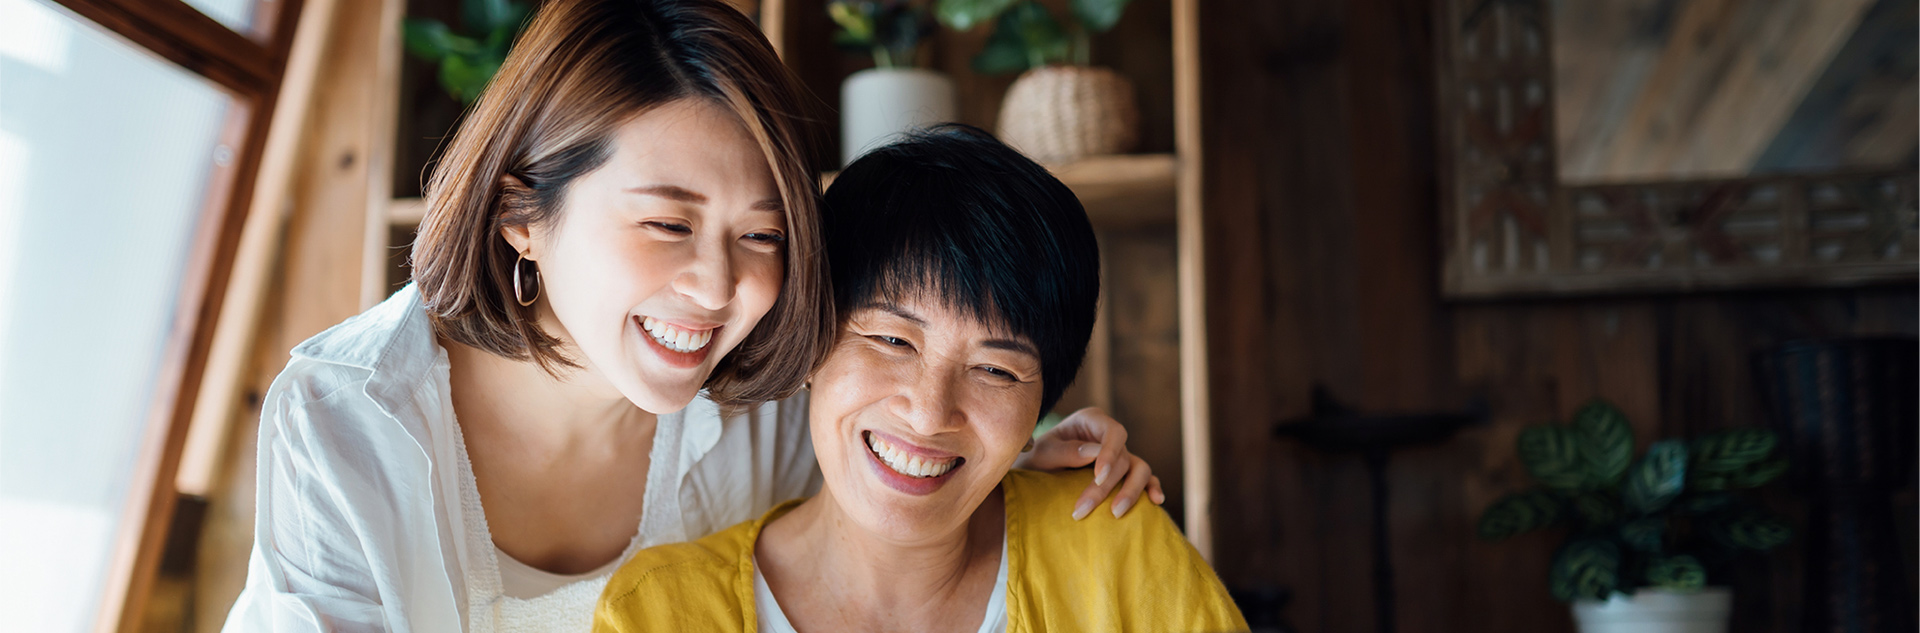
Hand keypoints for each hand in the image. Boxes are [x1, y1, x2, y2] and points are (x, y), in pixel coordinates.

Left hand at [1017, 407, 1165, 519]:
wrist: (1034, 474)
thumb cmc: (1036, 459)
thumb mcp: (1042, 453)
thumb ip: (1065, 451)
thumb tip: (1095, 453)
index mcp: (1091, 421)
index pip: (1113, 432)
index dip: (1111, 453)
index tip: (1098, 477)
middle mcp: (1109, 437)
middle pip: (1123, 458)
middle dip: (1106, 486)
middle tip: (1083, 510)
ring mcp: (1120, 455)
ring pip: (1140, 469)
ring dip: (1131, 492)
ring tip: (1115, 513)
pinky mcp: (1125, 474)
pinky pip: (1146, 479)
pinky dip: (1152, 488)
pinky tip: (1156, 501)